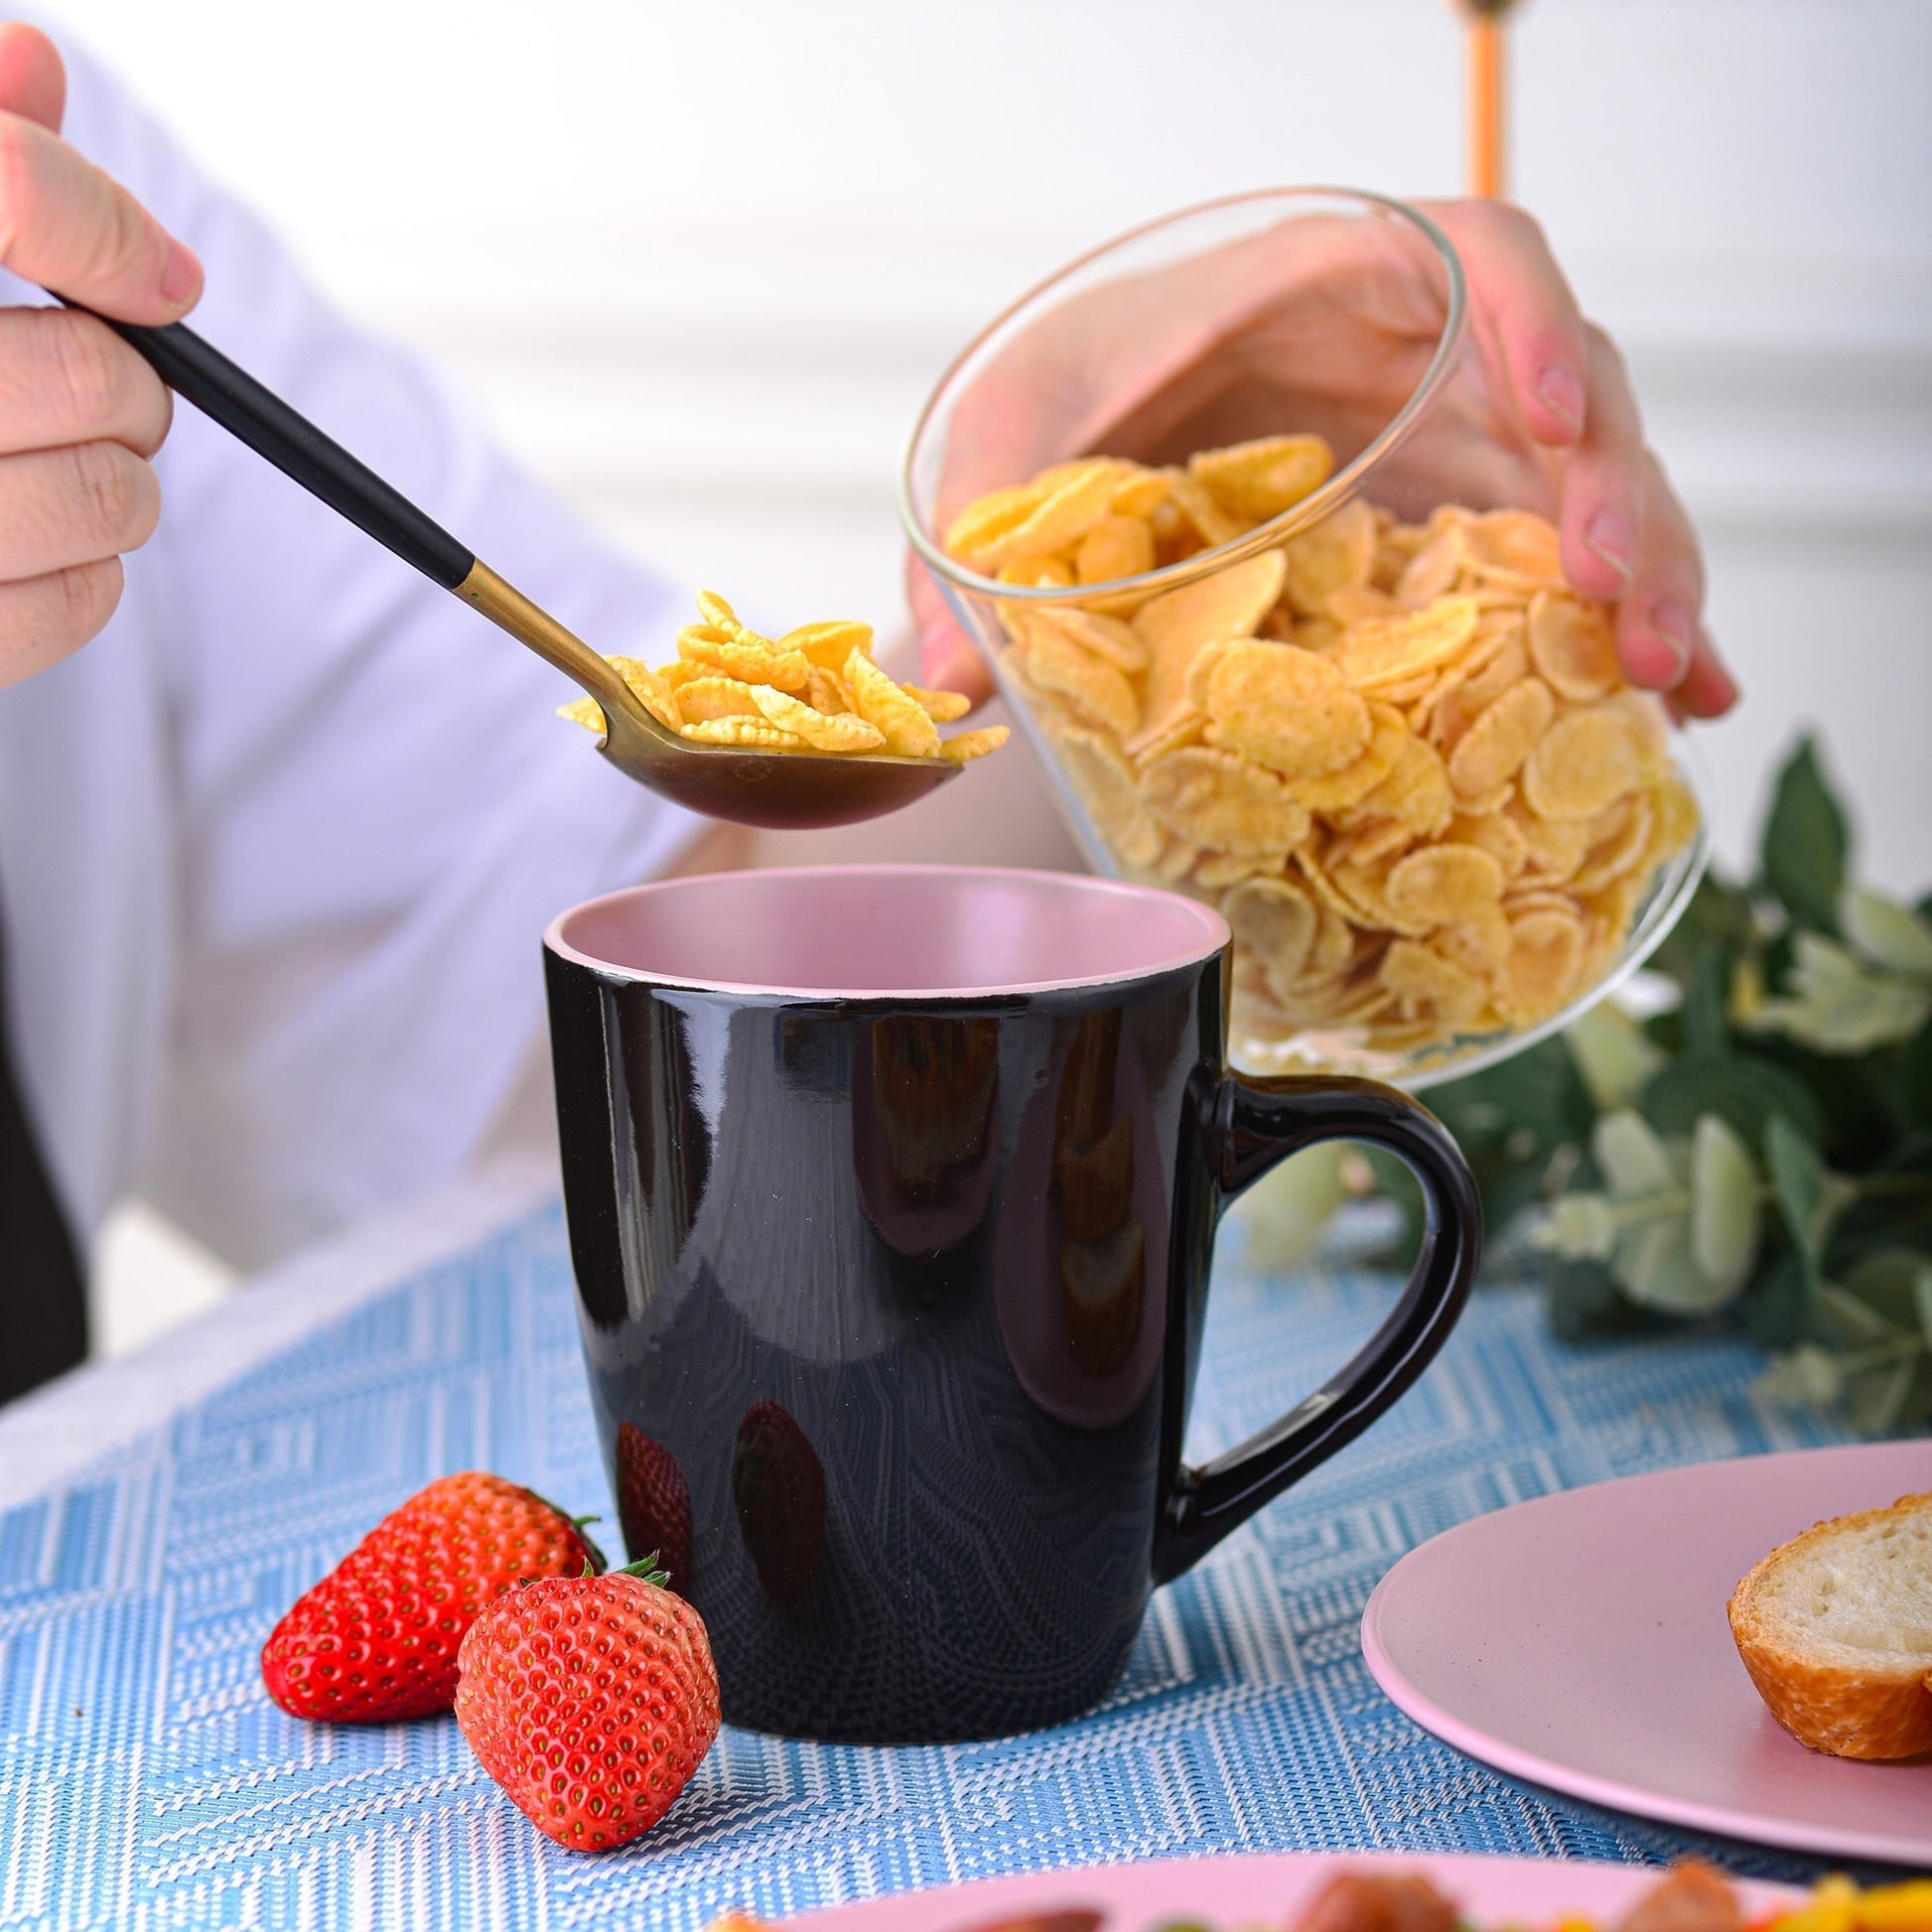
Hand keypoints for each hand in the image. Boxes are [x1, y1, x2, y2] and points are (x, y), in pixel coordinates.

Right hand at [0, 23, 201, 691]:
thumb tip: (33, 67)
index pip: (9, 189)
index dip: (102, 232)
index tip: (156, 278)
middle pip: (88, 376)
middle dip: (129, 383)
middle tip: (103, 382)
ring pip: (106, 499)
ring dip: (121, 481)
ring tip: (65, 461)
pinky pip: (79, 602)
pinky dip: (90, 571)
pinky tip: (32, 539)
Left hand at [909, 198, 1735, 721]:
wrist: (1092, 412)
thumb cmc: (1067, 381)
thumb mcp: (1012, 430)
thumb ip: (981, 527)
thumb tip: (941, 687)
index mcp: (1335, 280)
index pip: (1479, 255)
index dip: (1531, 322)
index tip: (1546, 415)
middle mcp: (1422, 353)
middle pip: (1573, 393)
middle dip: (1622, 500)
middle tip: (1626, 611)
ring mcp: (1451, 439)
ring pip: (1590, 488)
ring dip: (1643, 580)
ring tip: (1670, 682)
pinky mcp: (1453, 520)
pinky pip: (1556, 565)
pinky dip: (1616, 629)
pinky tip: (1676, 704)